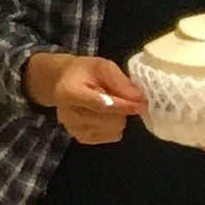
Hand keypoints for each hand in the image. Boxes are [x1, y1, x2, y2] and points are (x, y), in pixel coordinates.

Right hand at [28, 52, 144, 145]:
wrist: (63, 81)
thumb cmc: (84, 72)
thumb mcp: (102, 66)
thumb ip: (119, 81)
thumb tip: (139, 98)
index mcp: (69, 93)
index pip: (101, 104)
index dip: (124, 105)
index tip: (141, 103)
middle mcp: (67, 115)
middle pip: (110, 119)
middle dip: (122, 109)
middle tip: (122, 98)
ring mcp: (74, 129)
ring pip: (113, 128)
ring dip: (119, 117)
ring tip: (111, 105)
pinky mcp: (82, 138)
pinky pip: (112, 136)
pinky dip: (116, 126)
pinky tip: (107, 115)